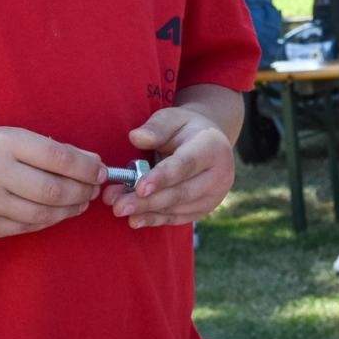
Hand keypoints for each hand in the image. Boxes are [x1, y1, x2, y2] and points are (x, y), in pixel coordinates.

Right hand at [0, 126, 104, 238]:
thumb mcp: (12, 138)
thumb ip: (51, 149)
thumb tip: (93, 162)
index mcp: (4, 143)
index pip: (58, 157)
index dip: (86, 167)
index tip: (100, 170)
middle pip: (54, 190)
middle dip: (83, 191)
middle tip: (93, 189)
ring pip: (45, 213)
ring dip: (71, 208)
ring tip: (81, 201)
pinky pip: (29, 227)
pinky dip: (50, 220)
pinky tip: (59, 211)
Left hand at [105, 107, 234, 227]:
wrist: (208, 142)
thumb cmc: (185, 128)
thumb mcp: (171, 119)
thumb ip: (155, 128)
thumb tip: (136, 137)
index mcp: (213, 147)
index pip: (186, 165)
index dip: (163, 177)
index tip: (140, 188)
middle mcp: (220, 174)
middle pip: (181, 192)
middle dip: (148, 201)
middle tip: (118, 205)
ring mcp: (215, 195)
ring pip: (177, 208)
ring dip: (146, 211)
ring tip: (119, 208)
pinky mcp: (205, 209)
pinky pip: (178, 218)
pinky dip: (155, 219)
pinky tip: (135, 220)